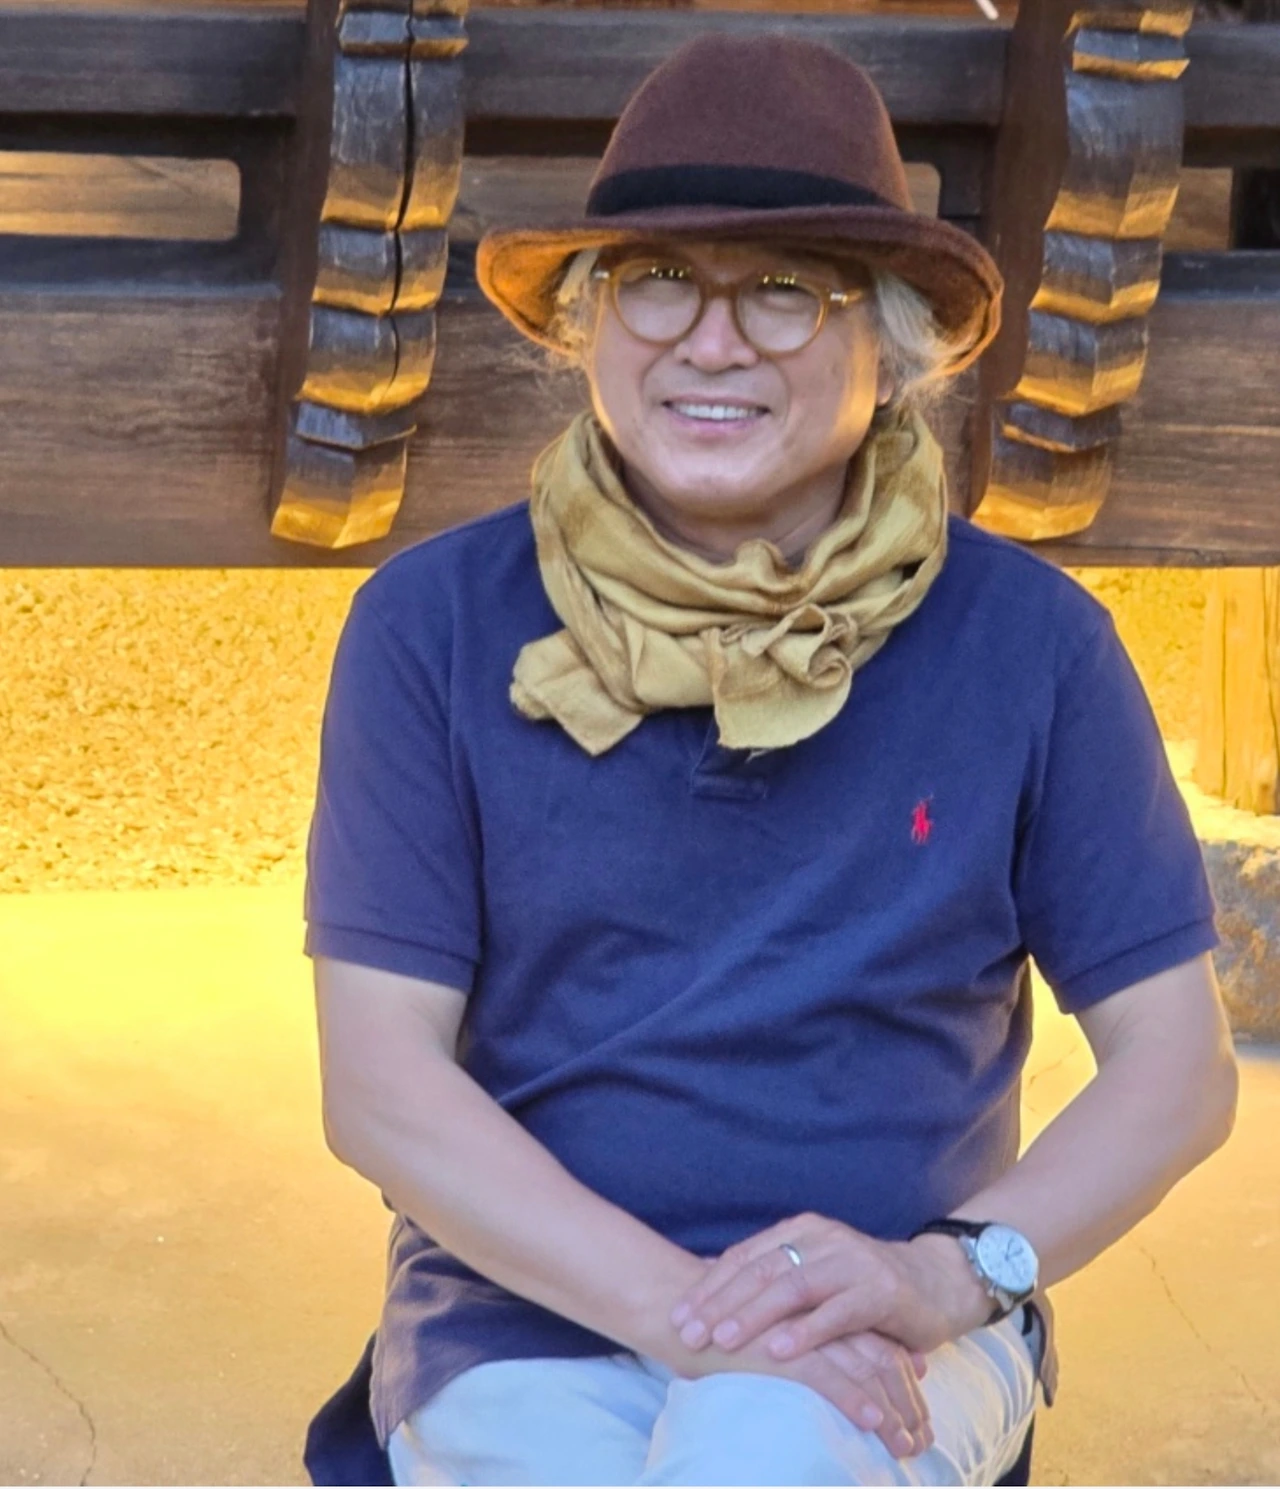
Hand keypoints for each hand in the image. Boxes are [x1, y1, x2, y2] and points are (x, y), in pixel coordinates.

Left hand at [670, 1213, 991, 1359]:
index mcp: (801, 1230)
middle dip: (720, 1303)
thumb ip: (775, 1278)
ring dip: (753, 1316)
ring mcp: (852, 1262)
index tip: (677, 1313)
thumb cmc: (863, 1284)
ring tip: (722, 1340)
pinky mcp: (880, 1291)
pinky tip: (779, 1351)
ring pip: (793, 1288)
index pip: (745, 1256)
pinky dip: (805, 1332)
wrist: (936, 1282)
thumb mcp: (815, 1272)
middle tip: (688, 1331)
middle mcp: (823, 1238)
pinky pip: (836, 1313)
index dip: (710, 1285)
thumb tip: (713, 1294)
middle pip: (761, 1271)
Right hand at [689, 1326, 932, 1459]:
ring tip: (911, 1446)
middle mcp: (816, 1309)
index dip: (899, 1364)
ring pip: (864, 1366)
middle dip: (907, 1396)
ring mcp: (800, 1326)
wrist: (667, 1304)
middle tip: (925, 1434)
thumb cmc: (709, 1320)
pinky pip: (830, 1377)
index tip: (919, 1395)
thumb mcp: (759, 1326)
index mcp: (815, 1302)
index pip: (871, 1334)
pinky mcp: (780, 1347)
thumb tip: (813, 1359)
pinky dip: (856, 1402)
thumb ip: (789, 1336)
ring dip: (893, 1409)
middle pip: (879, 1350)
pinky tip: (875, 1426)